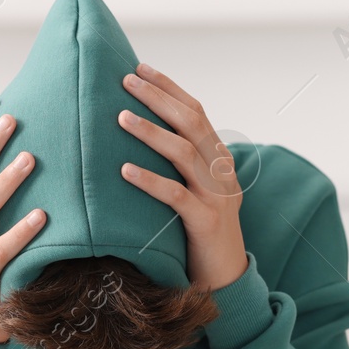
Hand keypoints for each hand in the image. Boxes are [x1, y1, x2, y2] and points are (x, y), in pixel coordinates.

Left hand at [117, 63, 248, 290]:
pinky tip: (124, 169)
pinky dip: (150, 180)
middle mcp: (222, 172)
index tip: (140, 68)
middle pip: (191, 123)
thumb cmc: (199, 235)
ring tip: (121, 117)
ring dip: (151, 131)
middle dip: (158, 98)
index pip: (196, 112)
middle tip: (126, 80)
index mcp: (219, 160)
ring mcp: (217, 197)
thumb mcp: (195, 193)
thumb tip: (141, 135)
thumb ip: (180, 166)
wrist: (227, 280)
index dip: (169, 88)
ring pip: (185, 153)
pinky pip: (176, 195)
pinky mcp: (206, 223)